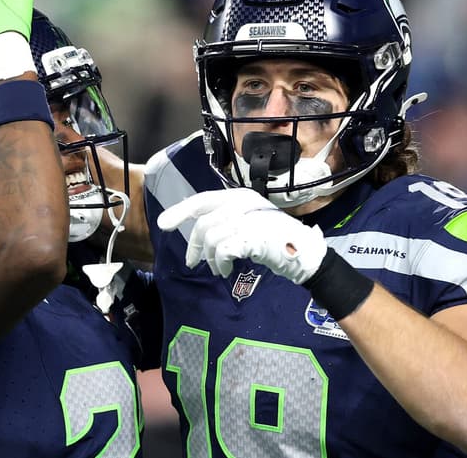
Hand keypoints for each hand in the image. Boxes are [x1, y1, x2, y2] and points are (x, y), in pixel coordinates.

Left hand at [157, 188, 327, 283]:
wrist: (303, 253)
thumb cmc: (275, 240)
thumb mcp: (248, 223)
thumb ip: (226, 221)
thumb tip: (199, 233)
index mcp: (240, 197)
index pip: (203, 200)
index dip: (180, 211)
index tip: (163, 223)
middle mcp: (243, 203)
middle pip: (204, 222)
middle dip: (195, 245)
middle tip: (191, 262)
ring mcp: (248, 218)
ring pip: (211, 237)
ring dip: (211, 258)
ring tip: (219, 268)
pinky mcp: (252, 236)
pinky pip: (222, 249)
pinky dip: (221, 262)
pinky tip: (227, 269)